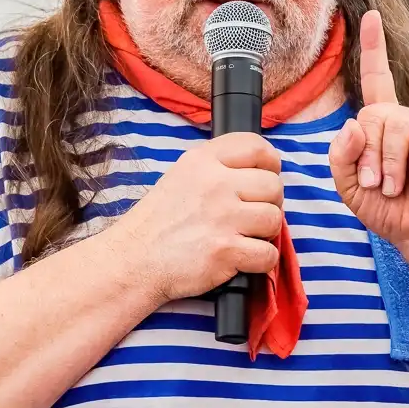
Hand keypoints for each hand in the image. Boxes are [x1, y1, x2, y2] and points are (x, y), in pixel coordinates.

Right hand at [108, 132, 285, 304]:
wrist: (134, 260)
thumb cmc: (158, 222)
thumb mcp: (180, 176)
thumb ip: (216, 167)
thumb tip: (258, 171)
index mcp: (202, 160)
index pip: (257, 147)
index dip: (270, 163)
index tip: (266, 176)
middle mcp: (215, 184)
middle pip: (273, 186)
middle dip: (268, 203)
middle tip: (250, 215)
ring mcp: (222, 217)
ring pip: (274, 220)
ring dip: (264, 233)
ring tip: (242, 237)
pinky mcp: (226, 250)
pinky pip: (268, 254)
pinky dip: (260, 261)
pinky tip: (242, 259)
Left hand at [330, 10, 408, 280]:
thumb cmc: (394, 213)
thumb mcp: (351, 186)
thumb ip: (341, 156)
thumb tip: (352, 124)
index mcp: (383, 127)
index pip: (376, 80)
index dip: (372, 49)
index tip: (370, 17)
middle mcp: (406, 121)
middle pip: (373, 116)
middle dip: (369, 157)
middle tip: (381, 185)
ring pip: (395, 128)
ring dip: (391, 168)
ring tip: (401, 188)